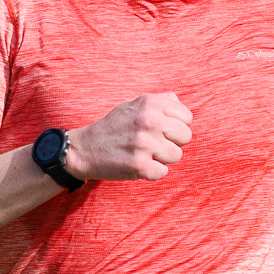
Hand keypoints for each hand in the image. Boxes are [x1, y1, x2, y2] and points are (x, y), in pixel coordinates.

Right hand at [66, 92, 191, 181]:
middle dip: (172, 142)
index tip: (163, 130)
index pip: (187, 118)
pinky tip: (139, 164)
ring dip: (163, 158)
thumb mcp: (135, 104)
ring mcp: (144, 144)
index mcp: (150, 103)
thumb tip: (182, 107)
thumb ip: (160, 101)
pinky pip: (163, 172)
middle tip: (155, 144)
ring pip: (176, 156)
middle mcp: (149, 121)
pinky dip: (152, 172)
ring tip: (145, 153)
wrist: (86, 149)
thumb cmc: (115, 126)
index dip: (177, 126)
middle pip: (185, 137)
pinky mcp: (140, 165)